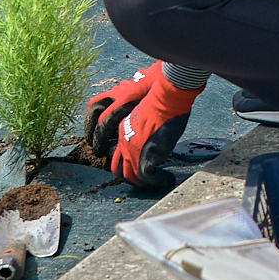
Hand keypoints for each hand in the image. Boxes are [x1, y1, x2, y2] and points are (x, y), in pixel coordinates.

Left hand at [88, 62, 200, 188]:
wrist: (165, 97)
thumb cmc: (158, 97)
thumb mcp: (142, 110)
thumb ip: (140, 123)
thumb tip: (148, 129)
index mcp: (122, 129)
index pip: (113, 151)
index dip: (121, 160)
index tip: (134, 163)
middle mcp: (123, 142)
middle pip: (116, 167)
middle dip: (126, 175)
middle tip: (139, 177)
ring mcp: (133, 151)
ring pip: (128, 175)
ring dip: (139, 181)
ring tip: (151, 182)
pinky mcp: (145, 158)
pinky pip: (146, 177)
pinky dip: (157, 181)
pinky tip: (166, 179)